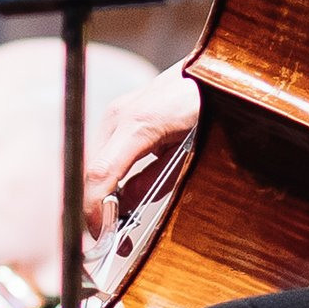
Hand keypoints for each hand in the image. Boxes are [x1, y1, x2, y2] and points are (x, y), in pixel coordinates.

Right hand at [84, 62, 201, 235]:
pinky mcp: (120, 112)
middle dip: (95, 207)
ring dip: (100, 192)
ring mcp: (117, 111)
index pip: (100, 174)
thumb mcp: (191, 151)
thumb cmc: (211, 107)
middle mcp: (119, 115)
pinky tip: (120, 196)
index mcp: (138, 125)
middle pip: (92, 171)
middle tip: (107, 238)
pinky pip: (106, 151)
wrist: (216, 69)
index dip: (94, 209)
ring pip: (95, 162)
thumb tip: (127, 208)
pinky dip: (108, 176)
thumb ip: (157, 181)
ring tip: (113, 221)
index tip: (101, 235)